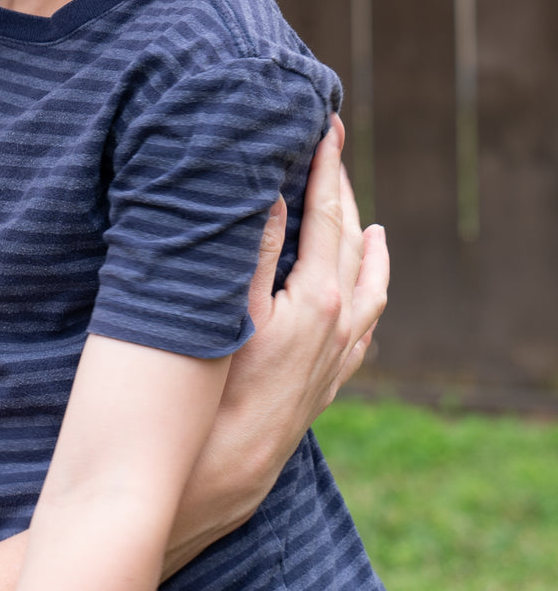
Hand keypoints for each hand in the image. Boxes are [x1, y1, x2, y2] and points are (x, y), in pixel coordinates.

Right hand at [241, 115, 387, 417]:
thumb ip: (256, 251)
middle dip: (345, 195)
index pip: (326, 216)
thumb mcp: (231, 308)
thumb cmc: (220, 382)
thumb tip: (276, 198)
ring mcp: (342, 351)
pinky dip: (372, 294)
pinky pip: (368, 324)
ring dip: (368, 247)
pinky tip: (366, 293)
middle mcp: (342, 322)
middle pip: (352, 243)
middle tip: (336, 153)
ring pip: (370, 286)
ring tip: (372, 223)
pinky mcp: (334, 376)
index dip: (326, 169)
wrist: (230, 461)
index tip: (330, 129)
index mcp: (318, 297)